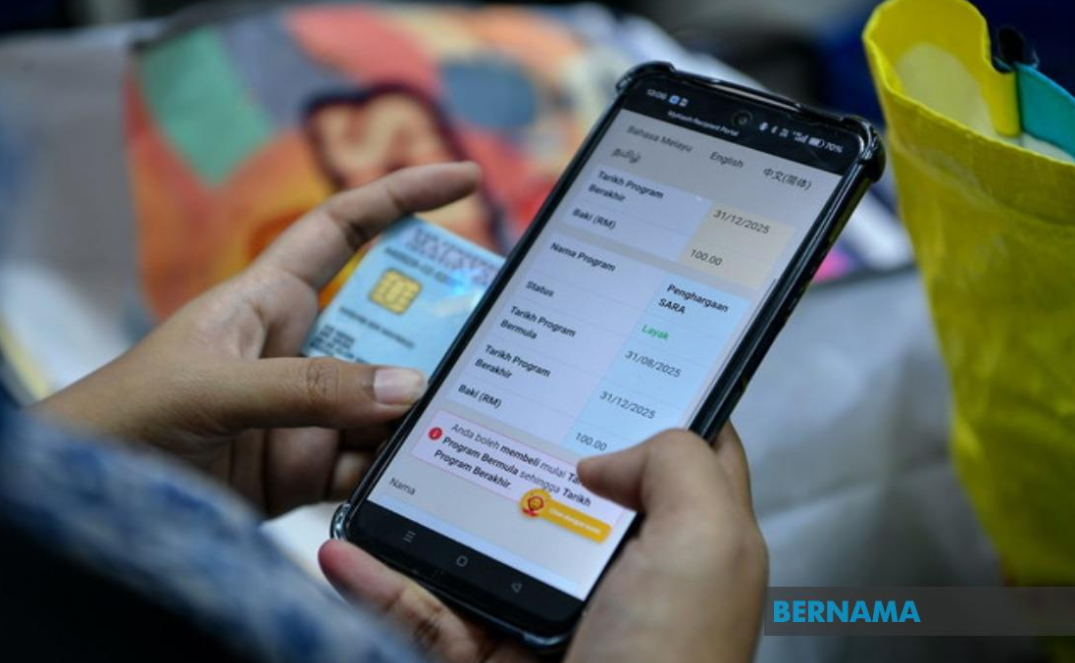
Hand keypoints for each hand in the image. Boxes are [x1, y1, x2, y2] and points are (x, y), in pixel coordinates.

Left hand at [31, 162, 480, 516]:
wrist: (94, 501)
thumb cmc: (131, 414)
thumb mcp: (216, 387)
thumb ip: (309, 388)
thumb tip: (409, 389)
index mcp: (272, 299)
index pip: (346, 229)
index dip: (402, 198)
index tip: (463, 180)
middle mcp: (304, 350)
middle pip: (390, 326)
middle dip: (442, 325)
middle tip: (503, 333)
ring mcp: (311, 411)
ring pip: (390, 401)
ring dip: (427, 409)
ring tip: (480, 414)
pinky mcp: (310, 469)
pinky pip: (371, 464)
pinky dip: (401, 470)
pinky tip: (433, 473)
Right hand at [318, 425, 767, 662]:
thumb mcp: (708, 546)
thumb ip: (679, 463)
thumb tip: (602, 454)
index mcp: (681, 546)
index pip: (672, 455)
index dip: (641, 403)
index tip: (595, 360)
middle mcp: (616, 575)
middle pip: (558, 487)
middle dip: (512, 442)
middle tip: (468, 395)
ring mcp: (546, 614)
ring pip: (478, 541)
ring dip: (426, 508)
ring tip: (384, 463)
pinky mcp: (488, 653)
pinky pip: (424, 609)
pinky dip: (378, 581)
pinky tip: (345, 551)